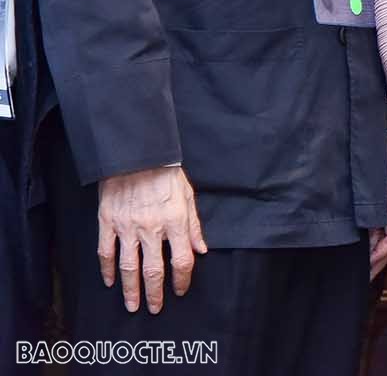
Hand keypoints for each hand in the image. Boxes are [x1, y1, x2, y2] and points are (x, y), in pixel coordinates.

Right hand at [97, 165, 206, 313]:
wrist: (136, 156)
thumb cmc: (165, 174)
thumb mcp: (189, 196)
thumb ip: (194, 225)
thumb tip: (201, 250)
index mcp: (175, 222)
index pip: (182, 260)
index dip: (182, 280)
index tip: (181, 291)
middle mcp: (152, 228)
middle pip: (154, 270)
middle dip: (155, 293)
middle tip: (155, 309)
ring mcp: (127, 227)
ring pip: (128, 267)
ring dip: (131, 289)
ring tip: (132, 305)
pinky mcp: (108, 223)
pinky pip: (106, 252)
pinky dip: (107, 270)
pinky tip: (110, 282)